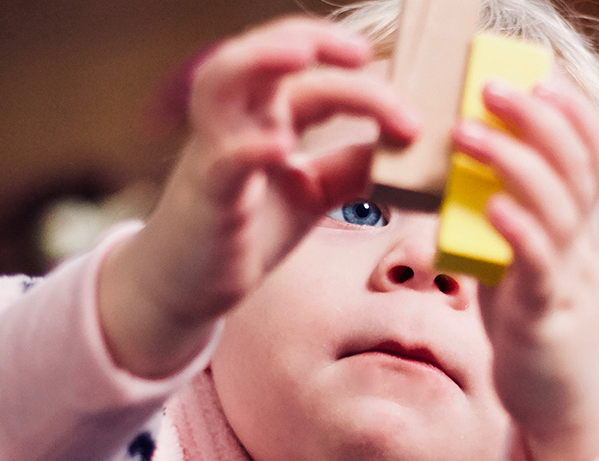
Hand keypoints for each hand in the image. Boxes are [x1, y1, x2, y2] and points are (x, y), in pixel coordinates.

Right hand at [101, 17, 418, 377]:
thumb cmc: (250, 227)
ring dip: (260, 59)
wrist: (190, 284)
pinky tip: (280, 146)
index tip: (404, 96)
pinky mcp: (208, 196)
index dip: (355, 72)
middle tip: (362, 51)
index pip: (308, 71)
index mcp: (264, 114)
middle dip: (308, 37)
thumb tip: (409, 146)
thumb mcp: (315, 191)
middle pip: (260, 53)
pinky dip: (249, 148)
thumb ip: (354, 166)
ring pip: (220, 83)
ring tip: (302, 54)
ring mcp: (215, 153)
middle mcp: (236, 121)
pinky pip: (222, 161)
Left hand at [453, 79, 598, 460]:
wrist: (565, 407)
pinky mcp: (546, 319)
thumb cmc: (536, 325)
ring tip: (469, 132)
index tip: (542, 77)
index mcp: (580, 230)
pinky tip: (492, 205)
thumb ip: (508, 218)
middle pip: (576, 169)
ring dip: (513, 163)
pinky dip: (518, 231)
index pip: (594, 156)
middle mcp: (583, 248)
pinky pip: (539, 268)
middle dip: (537, 120)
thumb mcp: (525, 262)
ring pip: (558, 210)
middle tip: (492, 87)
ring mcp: (569, 282)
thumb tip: (464, 168)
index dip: (575, 112)